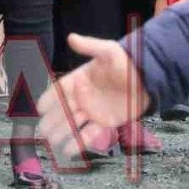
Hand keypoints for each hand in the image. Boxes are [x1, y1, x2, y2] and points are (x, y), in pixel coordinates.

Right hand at [38, 34, 144, 160]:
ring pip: (73, 124)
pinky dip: (78, 143)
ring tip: (52, 142)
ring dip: (62, 133)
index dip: (49, 99)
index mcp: (80, 80)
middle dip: (51, 121)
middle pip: (62, 111)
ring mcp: (93, 111)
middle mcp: (83, 97)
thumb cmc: (127, 64)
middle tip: (42, 131)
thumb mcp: (109, 52)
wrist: (149, 79)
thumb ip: (90, 46)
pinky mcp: (104, 123)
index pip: (59, 90)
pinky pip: (89, 134)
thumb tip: (71, 37)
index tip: (39, 109)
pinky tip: (68, 150)